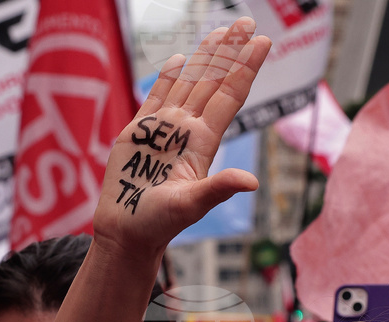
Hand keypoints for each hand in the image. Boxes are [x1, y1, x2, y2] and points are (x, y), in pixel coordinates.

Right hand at [92, 19, 271, 257]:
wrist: (126, 233)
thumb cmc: (158, 224)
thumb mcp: (191, 206)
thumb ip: (219, 189)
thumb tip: (252, 182)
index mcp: (202, 143)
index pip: (230, 96)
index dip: (245, 69)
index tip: (263, 43)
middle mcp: (186, 130)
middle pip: (213, 82)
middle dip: (230, 52)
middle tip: (248, 22)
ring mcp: (163, 129)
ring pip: (188, 83)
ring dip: (204, 57)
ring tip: (220, 31)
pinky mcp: (138, 133)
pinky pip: (156, 97)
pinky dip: (167, 77)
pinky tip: (179, 59)